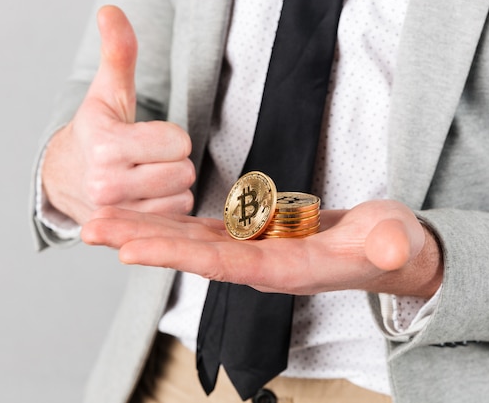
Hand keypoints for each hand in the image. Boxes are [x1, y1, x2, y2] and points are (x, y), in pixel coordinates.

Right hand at [41, 6, 194, 224]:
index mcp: (106, 145)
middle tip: (147, 158)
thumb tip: (111, 10)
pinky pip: (176, 215)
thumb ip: (118, 54)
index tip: (148, 137)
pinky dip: (169, 206)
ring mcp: (117, 213)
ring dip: (172, 185)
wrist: (65, 178)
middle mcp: (107, 184)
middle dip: (173, 161)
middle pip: (184, 170)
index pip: (178, 142)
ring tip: (145, 177)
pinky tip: (147, 197)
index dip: (170, 137)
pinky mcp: (126, 231)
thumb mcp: (107, 93)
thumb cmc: (95, 132)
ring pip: (183, 195)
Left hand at [81, 200, 443, 297]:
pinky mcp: (256, 238)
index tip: (131, 249)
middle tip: (90, 229)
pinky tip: (143, 218)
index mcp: (288, 270)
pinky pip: (205, 232)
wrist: (390, 254)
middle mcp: (261, 266)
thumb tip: (387, 247)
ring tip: (100, 223)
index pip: (226, 265)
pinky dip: (171, 226)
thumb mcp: (397, 243)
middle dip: (142, 242)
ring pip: (191, 242)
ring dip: (146, 232)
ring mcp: (255, 252)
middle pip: (192, 255)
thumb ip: (390, 247)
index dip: (178, 257)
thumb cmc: (393, 248)